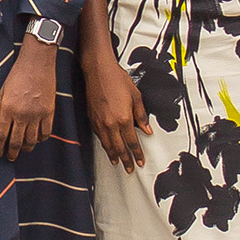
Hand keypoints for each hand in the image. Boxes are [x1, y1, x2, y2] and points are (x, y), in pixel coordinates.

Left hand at [0, 34, 56, 161]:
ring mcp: (37, 115)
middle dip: (11, 153)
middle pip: (16, 142)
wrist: (36, 63)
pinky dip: (40, 139)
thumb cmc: (17, 75)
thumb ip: (1, 112)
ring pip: (31, 140)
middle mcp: (22, 114)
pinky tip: (36, 139)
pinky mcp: (49, 112)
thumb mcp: (3, 92)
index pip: (1, 135)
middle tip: (10, 157)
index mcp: (7, 109)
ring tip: (23, 149)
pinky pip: (45, 133)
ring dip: (26, 148)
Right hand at [82, 52, 149, 173]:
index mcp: (124, 118)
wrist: (98, 70)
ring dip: (113, 155)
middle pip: (119, 148)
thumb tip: (147, 129)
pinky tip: (107, 147)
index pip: (132, 142)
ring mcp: (100, 122)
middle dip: (126, 160)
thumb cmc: (117, 79)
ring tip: (117, 163)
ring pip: (107, 145)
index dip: (137, 154)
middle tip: (130, 169)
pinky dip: (104, 145)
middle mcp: (111, 123)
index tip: (140, 161)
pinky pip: (99, 137)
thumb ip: (141, 115)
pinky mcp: (92, 118)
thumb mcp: (136, 96)